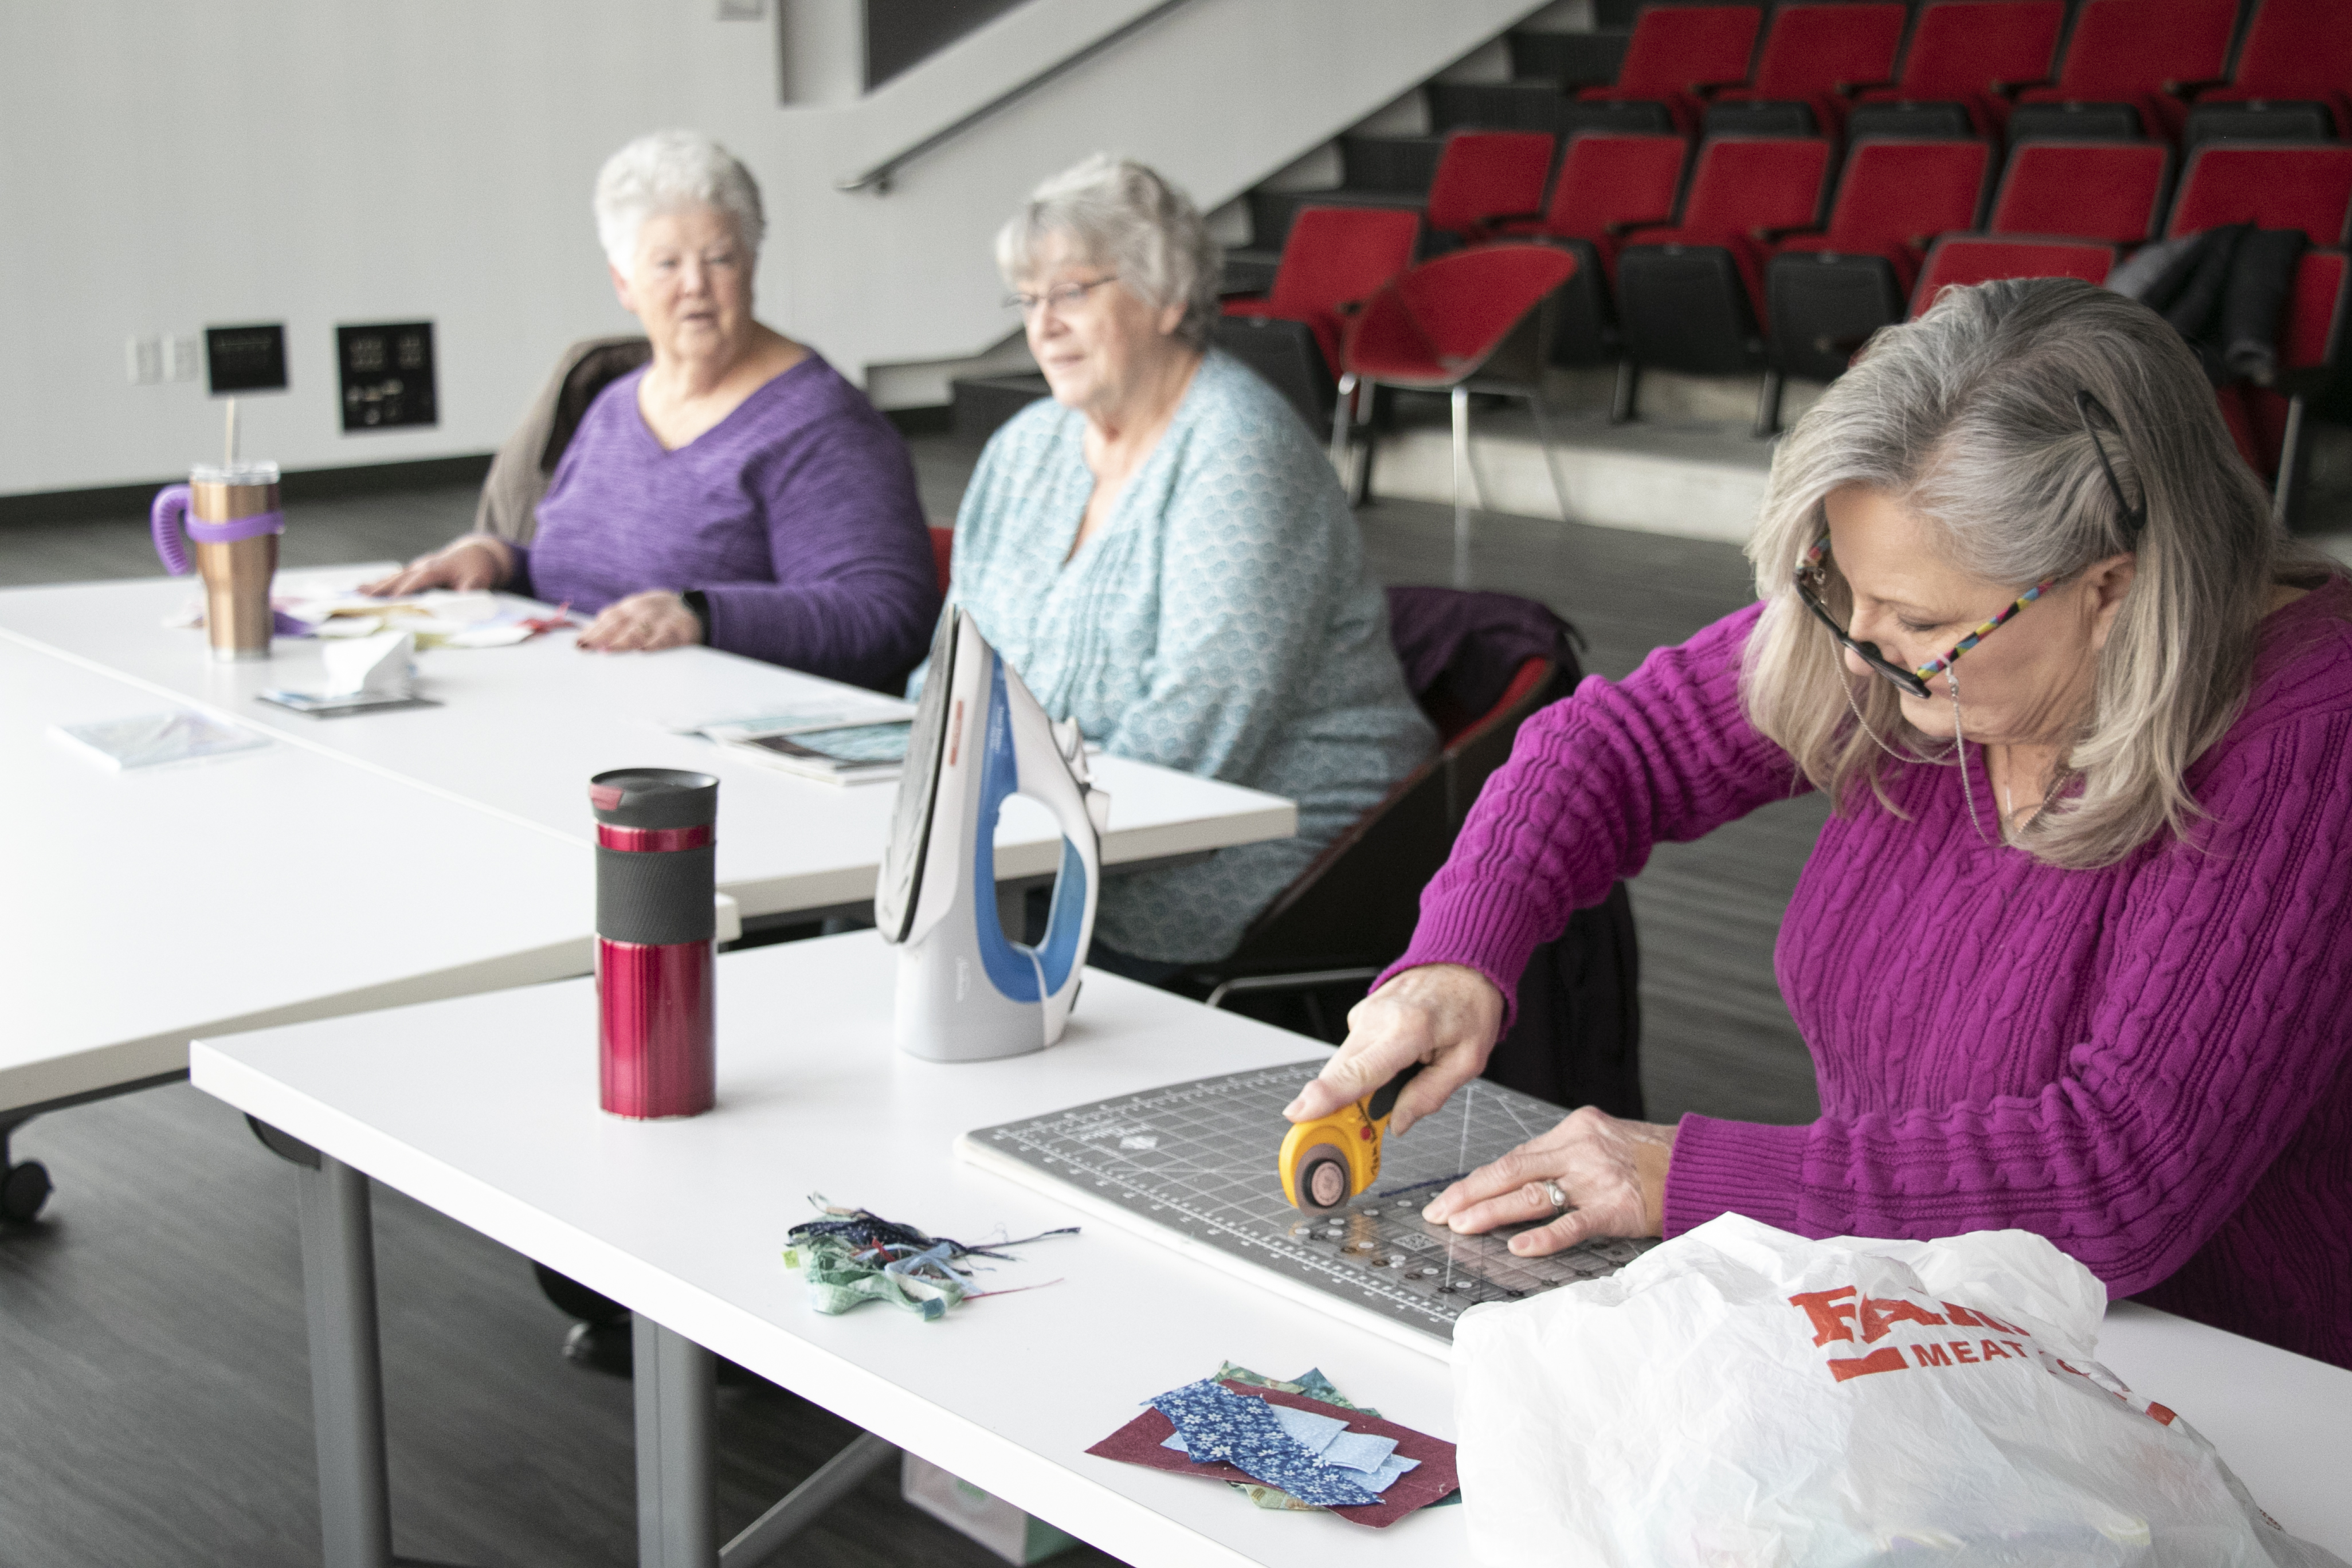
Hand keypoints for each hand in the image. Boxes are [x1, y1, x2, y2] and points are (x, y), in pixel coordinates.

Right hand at [359, 535, 513, 595]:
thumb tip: (462, 603)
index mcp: (438, 568)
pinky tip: (364, 588)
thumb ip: (469, 592)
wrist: (478, 553)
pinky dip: (381, 583)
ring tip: (357, 592)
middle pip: (400, 578)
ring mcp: (417, 567)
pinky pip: (395, 577)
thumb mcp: (478, 581)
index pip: (419, 580)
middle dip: (383, 589)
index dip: (406, 590)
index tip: (394, 601)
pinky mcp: (415, 571)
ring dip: (376, 586)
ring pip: (394, 577)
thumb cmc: (477, 568)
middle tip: (364, 599)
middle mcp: (424, 566)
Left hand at [575, 590, 701, 652]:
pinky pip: (666, 637)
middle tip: (585, 647)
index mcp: (630, 608)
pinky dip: (655, 642)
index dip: (593, 629)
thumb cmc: (657, 617)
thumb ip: (614, 623)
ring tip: (607, 649)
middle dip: (601, 635)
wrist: (694, 609)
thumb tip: (586, 636)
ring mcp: (661, 620)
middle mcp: (643, 611)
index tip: (578, 643)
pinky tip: (644, 650)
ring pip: (640, 629)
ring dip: (622, 639)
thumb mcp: (636, 613)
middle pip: (619, 622)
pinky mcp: (679, 630)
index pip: (608, 617)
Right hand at [1282, 964, 1503, 1136]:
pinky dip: (1365, 1066)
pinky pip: (1353, 1053)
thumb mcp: (1467, 1061)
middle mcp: (1378, 1018)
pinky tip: (1395, 1059)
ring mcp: (1365, 1014)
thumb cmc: (1468, 1008)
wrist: (1462, 963)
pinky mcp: (1360, 1015)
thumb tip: (1397, 1123)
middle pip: (1341, 1074)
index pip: (1360, 1071)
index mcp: (1409, 1030)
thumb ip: (1429, 1096)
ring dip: (1357, 1086)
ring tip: (1396, 1083)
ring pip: (1343, 1066)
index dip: (1327, 1096)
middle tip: (1351, 1135)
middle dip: (1339, 1107)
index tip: (1300, 1112)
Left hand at [1422, 1106, 1676, 1255]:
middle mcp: (1579, 1149)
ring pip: (1532, 1195)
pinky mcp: (1616, 1208)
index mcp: (1573, 1129)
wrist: (1700, 1165)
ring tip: (1461, 1225)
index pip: (1514, 1157)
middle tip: (1438, 1211)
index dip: (1478, 1178)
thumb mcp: (1602, 1141)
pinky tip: (1519, 1247)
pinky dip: (1545, 1237)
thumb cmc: (1652, 1157)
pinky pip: (1573, 1223)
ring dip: (1491, 1212)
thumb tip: (1520, 1180)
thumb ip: (1564, 1157)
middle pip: (1511, 1171)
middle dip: (1469, 1193)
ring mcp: (1597, 1178)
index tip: (1449, 1195)